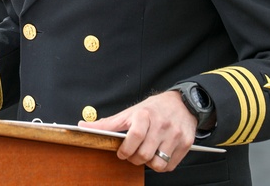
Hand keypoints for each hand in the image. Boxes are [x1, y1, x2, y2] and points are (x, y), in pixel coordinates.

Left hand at [83, 90, 197, 172]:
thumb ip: (107, 123)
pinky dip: (162, 165)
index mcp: (144, 115)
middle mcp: (161, 125)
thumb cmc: (153, 108)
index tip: (121, 153)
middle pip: (144, 154)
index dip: (125, 150)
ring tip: (146, 155)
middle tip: (132, 155)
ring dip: (149, 164)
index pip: (134, 136)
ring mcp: (175, 135)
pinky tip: (158, 155)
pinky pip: (170, 165)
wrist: (182, 103)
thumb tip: (83, 127)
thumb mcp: (130, 112)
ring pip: (158, 163)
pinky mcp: (186, 144)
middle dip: (134, 159)